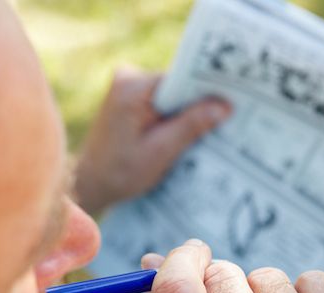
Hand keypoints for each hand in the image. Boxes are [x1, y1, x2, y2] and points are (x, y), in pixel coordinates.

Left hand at [75, 68, 230, 213]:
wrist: (90, 183)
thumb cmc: (120, 172)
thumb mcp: (161, 151)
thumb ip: (191, 126)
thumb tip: (224, 106)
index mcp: (132, 87)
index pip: (182, 78)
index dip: (208, 90)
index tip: (234, 101)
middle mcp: (128, 78)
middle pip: (178, 85)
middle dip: (199, 103)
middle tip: (227, 119)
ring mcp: (127, 86)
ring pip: (172, 94)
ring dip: (187, 112)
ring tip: (207, 131)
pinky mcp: (130, 98)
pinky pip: (162, 101)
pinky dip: (174, 116)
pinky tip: (185, 134)